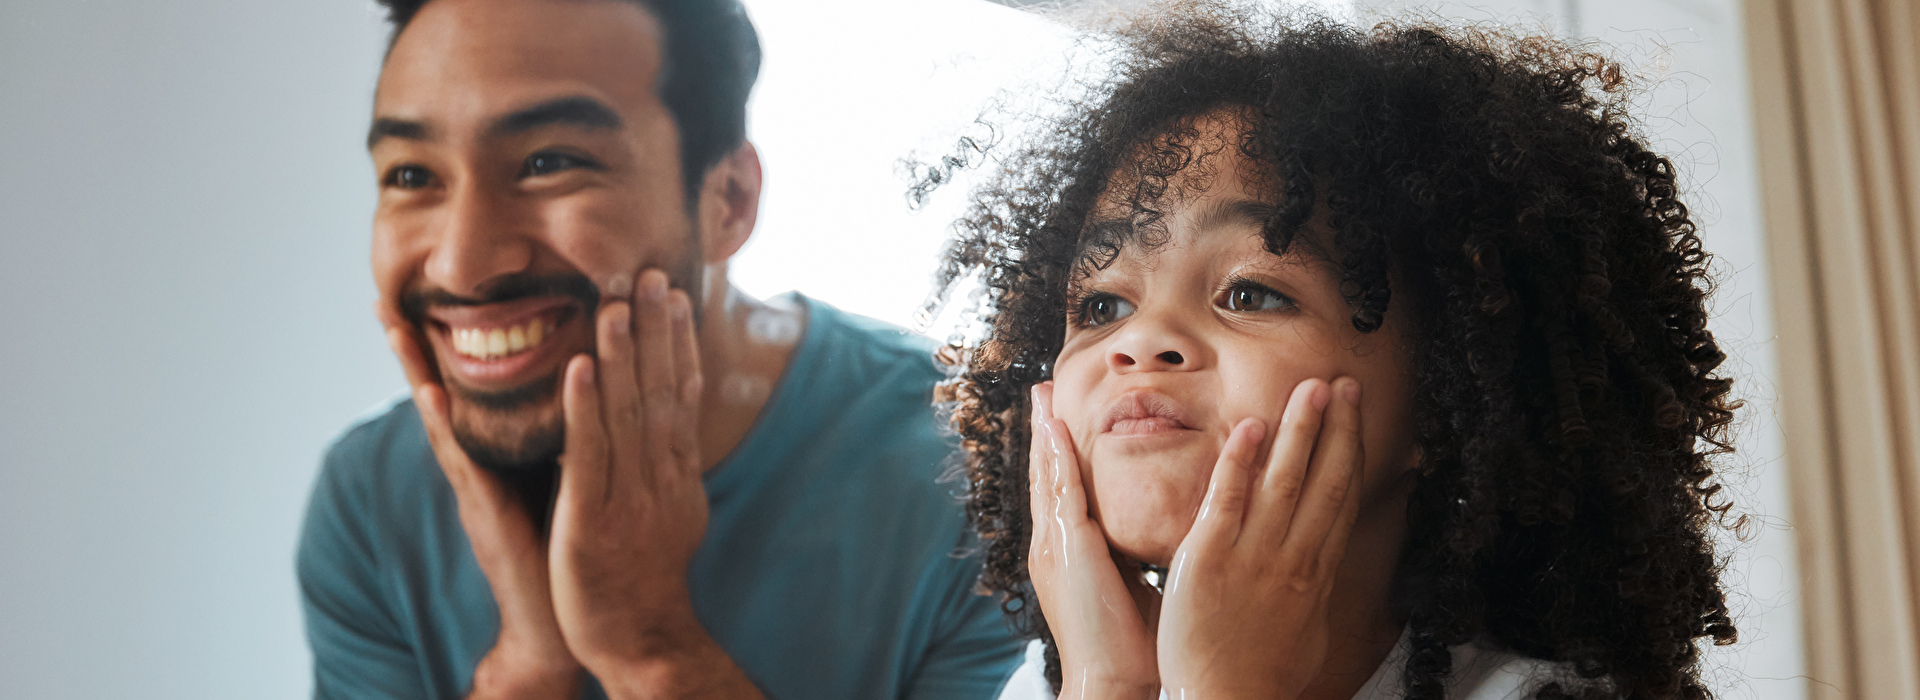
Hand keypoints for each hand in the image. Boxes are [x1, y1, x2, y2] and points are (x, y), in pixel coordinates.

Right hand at [384, 317, 581, 699]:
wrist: (561, 611)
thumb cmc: (565, 541)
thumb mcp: (563, 475)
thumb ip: (560, 435)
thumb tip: (584, 385)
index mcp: (496, 452)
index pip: (469, 390)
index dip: (446, 349)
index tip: (424, 301)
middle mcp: (476, 463)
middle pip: (438, 394)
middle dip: (412, 349)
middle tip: (384, 300)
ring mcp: (473, 484)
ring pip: (440, 417)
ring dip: (415, 372)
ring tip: (393, 327)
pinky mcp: (482, 508)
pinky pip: (462, 459)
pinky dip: (445, 427)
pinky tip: (431, 396)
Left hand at [548, 270, 751, 695]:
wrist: (642, 641)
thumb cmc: (646, 583)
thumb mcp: (672, 519)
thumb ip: (668, 473)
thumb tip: (673, 437)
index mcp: (676, 475)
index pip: (681, 394)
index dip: (677, 343)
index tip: (673, 296)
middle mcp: (661, 477)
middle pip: (660, 391)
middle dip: (655, 331)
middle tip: (651, 274)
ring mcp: (630, 496)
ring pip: (627, 413)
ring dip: (621, 354)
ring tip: (614, 303)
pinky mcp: (593, 517)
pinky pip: (590, 453)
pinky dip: (584, 406)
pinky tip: (578, 366)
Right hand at [1027, 382, 1160, 699]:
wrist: (1114, 680)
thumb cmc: (1134, 645)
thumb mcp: (1134, 586)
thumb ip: (1139, 556)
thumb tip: (1166, 533)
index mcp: (1068, 554)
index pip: (1063, 491)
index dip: (1061, 455)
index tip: (1062, 420)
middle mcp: (1052, 545)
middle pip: (1046, 475)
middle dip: (1046, 432)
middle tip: (1043, 391)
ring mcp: (1053, 545)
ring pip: (1048, 474)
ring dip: (1046, 431)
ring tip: (1044, 393)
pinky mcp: (1064, 547)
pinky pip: (1060, 488)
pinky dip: (1057, 454)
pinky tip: (1058, 425)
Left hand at [1156, 377, 1364, 699]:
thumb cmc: (1261, 676)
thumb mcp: (1307, 631)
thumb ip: (1312, 590)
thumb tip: (1324, 567)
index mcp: (1315, 573)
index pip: (1340, 499)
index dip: (1351, 452)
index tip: (1357, 416)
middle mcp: (1293, 558)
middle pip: (1324, 480)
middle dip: (1338, 428)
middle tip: (1344, 383)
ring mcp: (1253, 555)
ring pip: (1285, 480)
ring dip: (1300, 430)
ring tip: (1312, 388)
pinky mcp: (1208, 558)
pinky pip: (1227, 500)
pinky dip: (1242, 462)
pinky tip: (1251, 428)